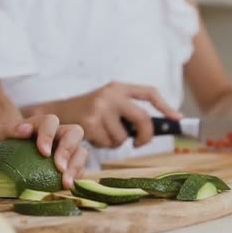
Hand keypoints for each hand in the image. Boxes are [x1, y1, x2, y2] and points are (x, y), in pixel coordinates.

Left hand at [0, 115, 86, 188]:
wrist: (7, 152)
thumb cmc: (4, 140)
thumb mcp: (1, 134)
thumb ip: (10, 129)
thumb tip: (24, 130)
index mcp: (43, 123)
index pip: (51, 122)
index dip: (49, 135)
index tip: (44, 152)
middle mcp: (59, 133)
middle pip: (75, 133)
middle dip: (69, 150)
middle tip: (60, 168)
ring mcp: (68, 149)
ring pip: (81, 152)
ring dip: (76, 167)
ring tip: (66, 184)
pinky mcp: (70, 165)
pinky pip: (80, 170)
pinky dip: (76, 178)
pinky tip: (67, 189)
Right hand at [40, 82, 181, 147]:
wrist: (54, 113)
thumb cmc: (85, 112)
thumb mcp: (107, 103)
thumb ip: (126, 111)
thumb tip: (151, 130)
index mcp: (119, 87)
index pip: (149, 93)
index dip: (166, 106)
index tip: (177, 118)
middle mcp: (111, 94)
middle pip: (142, 118)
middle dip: (145, 136)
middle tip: (139, 143)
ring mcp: (100, 107)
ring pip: (123, 136)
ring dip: (115, 142)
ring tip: (101, 134)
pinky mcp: (90, 122)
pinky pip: (108, 143)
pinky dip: (102, 145)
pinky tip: (92, 136)